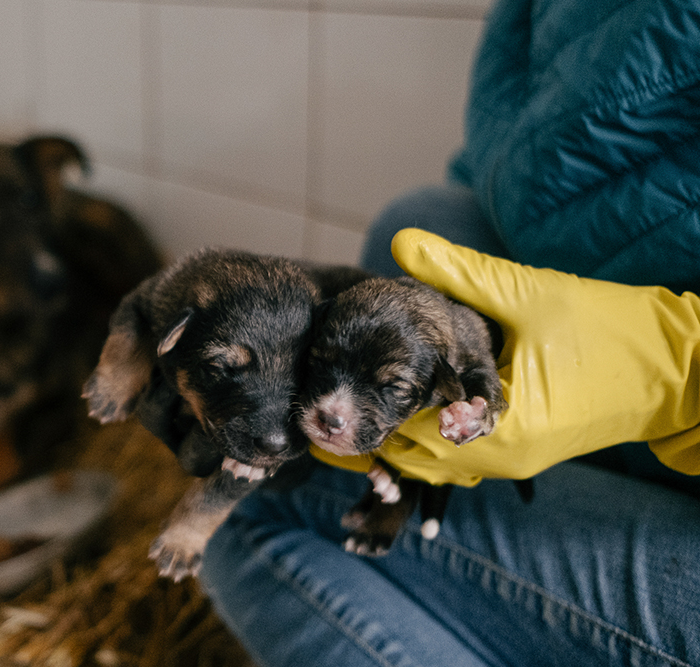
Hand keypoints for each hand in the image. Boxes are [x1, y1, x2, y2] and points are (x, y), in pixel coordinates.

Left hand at [315, 229, 699, 485]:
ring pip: (435, 459)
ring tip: (356, 406)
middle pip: (413, 455)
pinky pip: (460, 454)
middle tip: (324, 407)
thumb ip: (460, 271)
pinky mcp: (523, 452)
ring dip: (400, 433)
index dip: (362, 415)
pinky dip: (431, 435)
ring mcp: (512, 460)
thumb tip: (401, 243)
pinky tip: (409, 409)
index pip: (406, 434)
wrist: (684, 368)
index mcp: (495, 428)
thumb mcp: (530, 292)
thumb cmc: (611, 329)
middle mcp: (498, 457)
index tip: (322, 401)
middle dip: (373, 427)